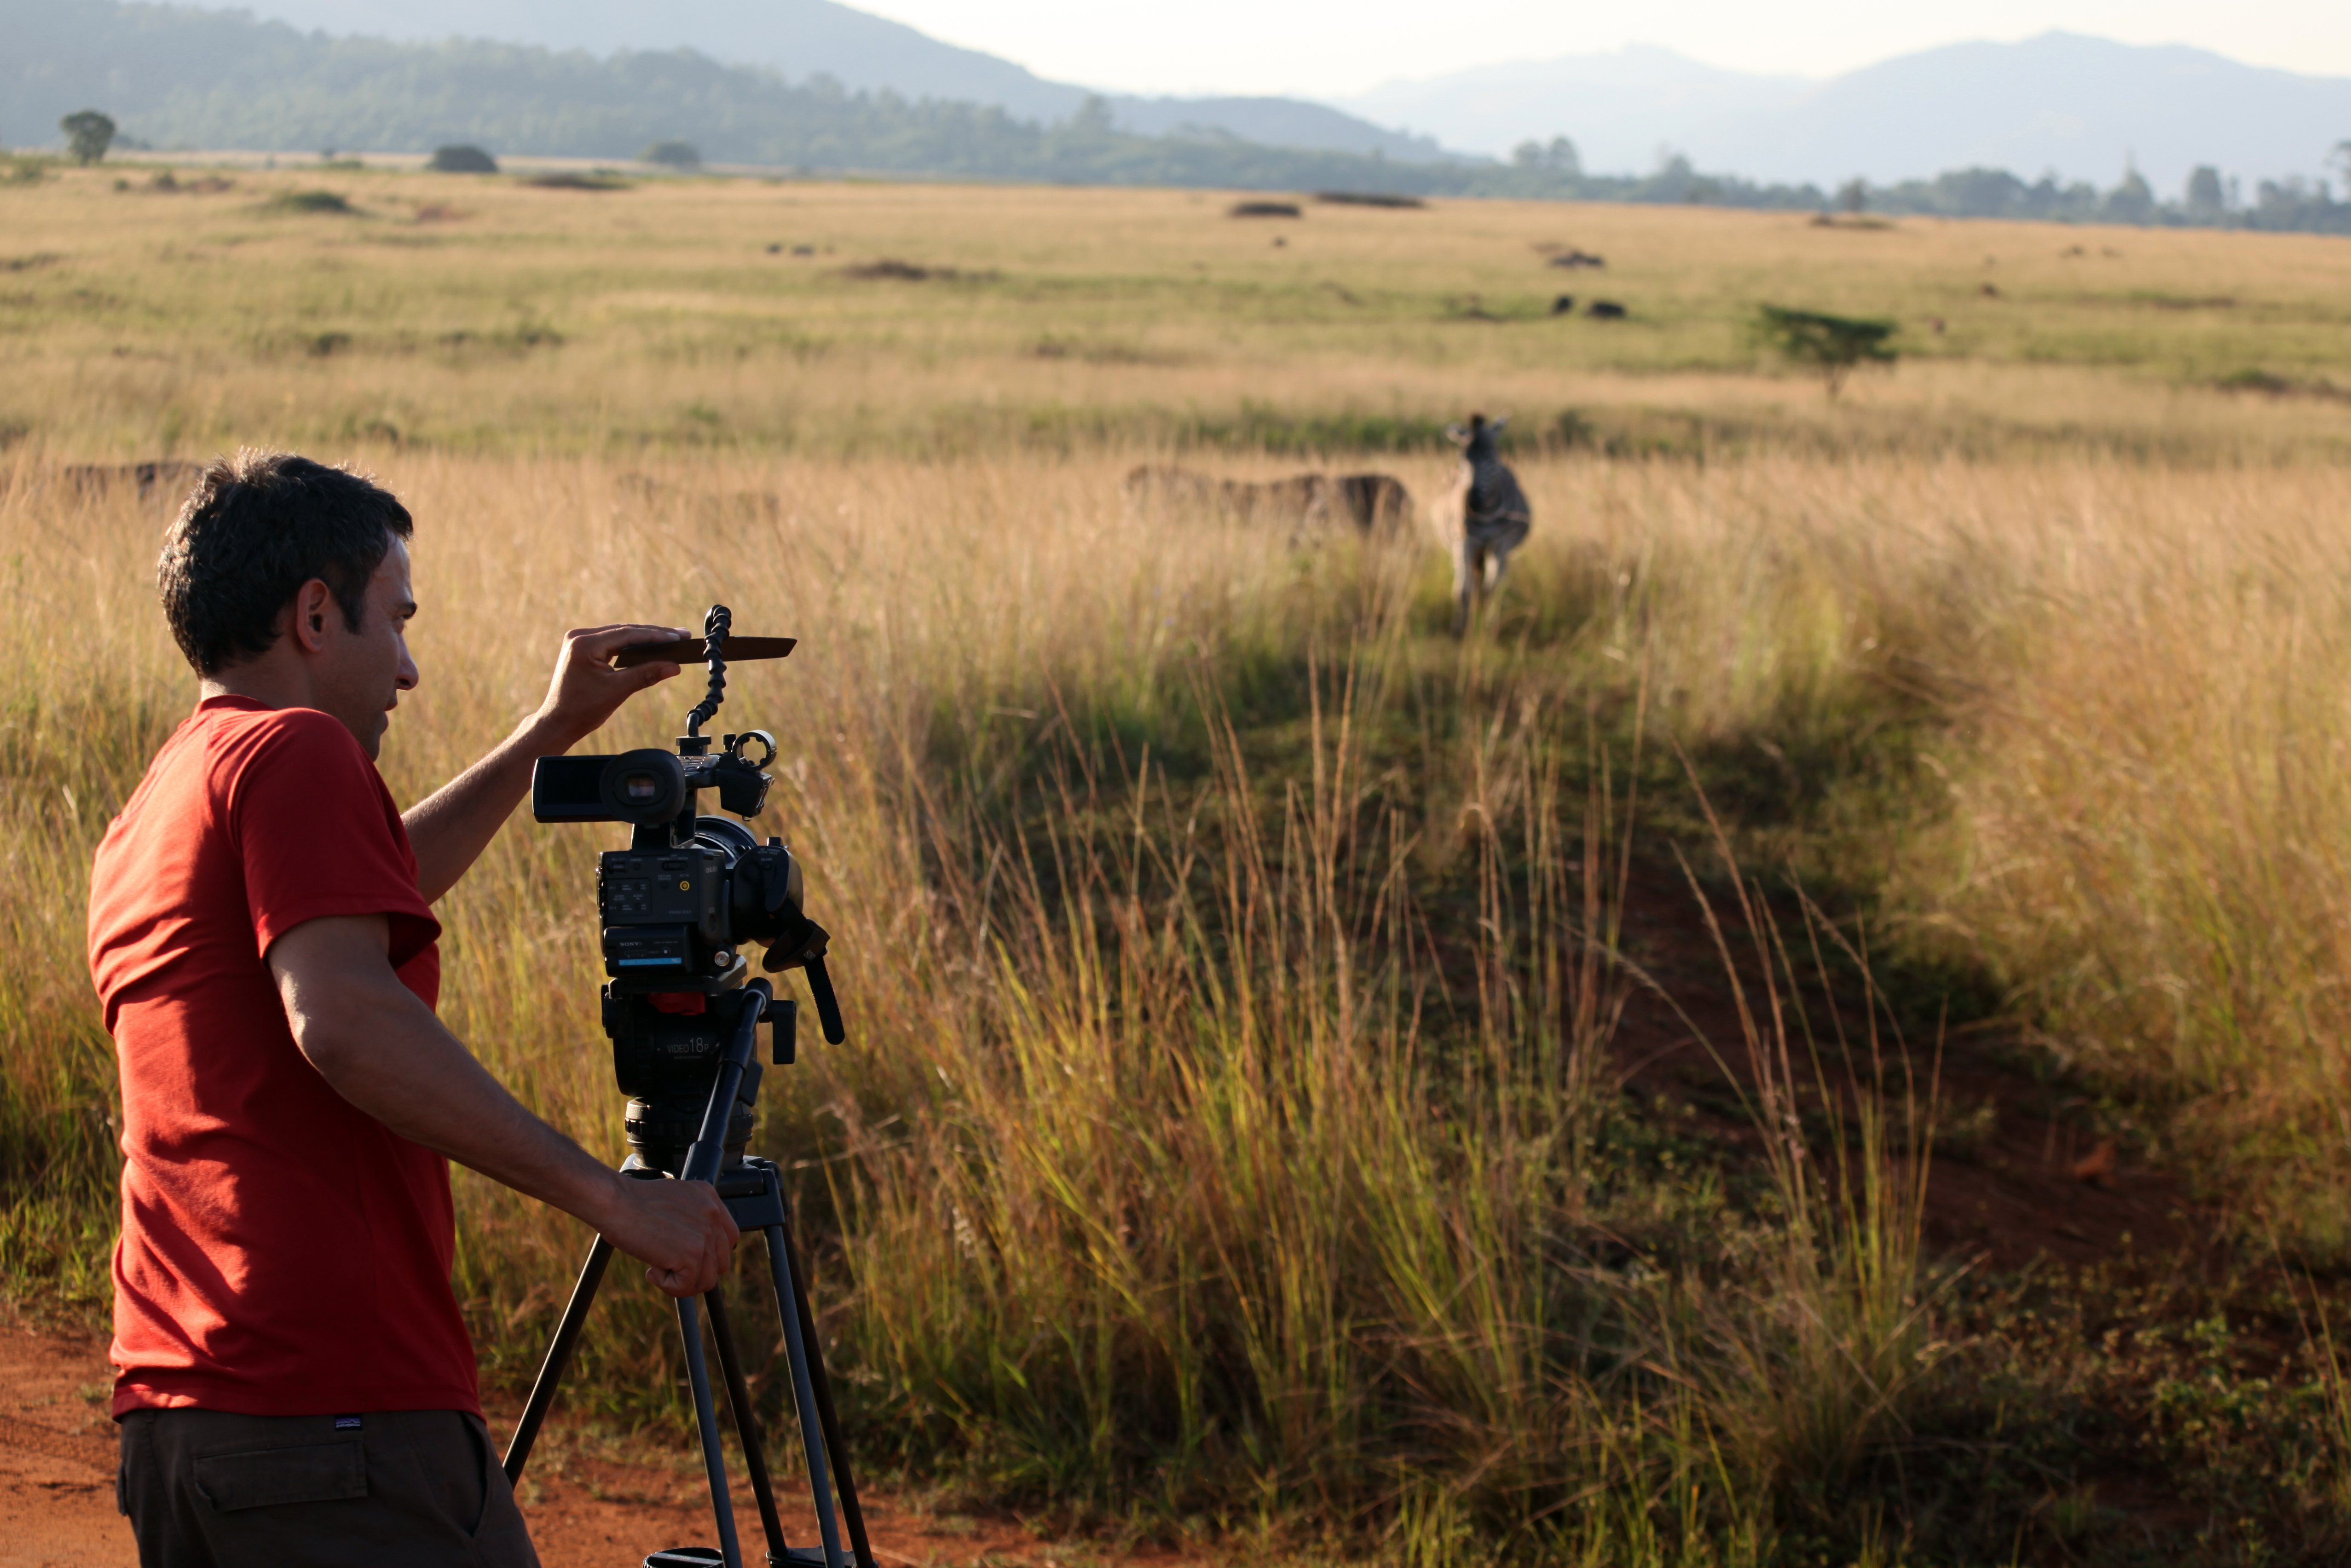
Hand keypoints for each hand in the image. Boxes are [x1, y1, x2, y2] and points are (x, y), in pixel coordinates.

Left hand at [533, 623, 692, 749]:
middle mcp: (580, 637)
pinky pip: (612, 642)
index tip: (678, 637)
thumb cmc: (582, 709)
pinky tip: (650, 646)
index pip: (627, 634)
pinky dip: (631, 645)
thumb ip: (646, 675)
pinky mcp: (583, 648)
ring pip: (620, 635)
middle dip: (654, 635)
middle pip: (625, 631)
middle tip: (681, 635)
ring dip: (644, 639)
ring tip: (671, 639)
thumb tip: (673, 666)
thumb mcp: (618, 690)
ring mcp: (580, 641)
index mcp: (584, 644)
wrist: (558, 722)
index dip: (656, 636)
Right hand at [595, 1172, 740, 1296]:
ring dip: (680, 1282)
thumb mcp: (673, 1203)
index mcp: (710, 1198)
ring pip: (706, 1280)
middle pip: (720, 1263)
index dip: (709, 1256)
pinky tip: (651, 1271)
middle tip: (668, 1268)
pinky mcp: (692, 1253)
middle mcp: (713, 1214)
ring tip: (656, 1268)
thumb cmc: (632, 1204)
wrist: (615, 1201)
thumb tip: (696, 1250)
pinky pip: (688, 1286)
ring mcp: (705, 1234)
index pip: (728, 1238)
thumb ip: (691, 1220)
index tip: (687, 1260)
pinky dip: (668, 1286)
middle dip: (695, 1272)